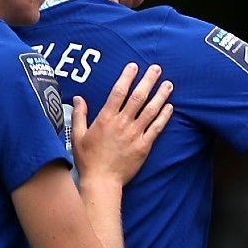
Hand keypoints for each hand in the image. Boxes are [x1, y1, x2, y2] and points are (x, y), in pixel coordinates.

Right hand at [75, 62, 173, 185]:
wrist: (102, 181)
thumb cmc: (88, 160)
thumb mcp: (78, 135)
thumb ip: (79, 115)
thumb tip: (78, 98)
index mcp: (105, 119)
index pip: (118, 92)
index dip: (127, 77)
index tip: (134, 66)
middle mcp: (122, 123)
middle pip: (138, 97)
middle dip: (148, 81)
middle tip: (157, 69)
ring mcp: (135, 134)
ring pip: (151, 110)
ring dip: (161, 95)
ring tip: (168, 84)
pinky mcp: (144, 146)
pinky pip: (156, 128)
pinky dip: (164, 116)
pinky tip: (170, 107)